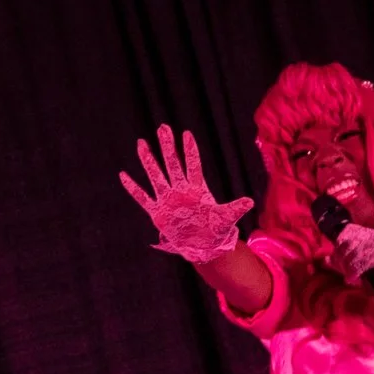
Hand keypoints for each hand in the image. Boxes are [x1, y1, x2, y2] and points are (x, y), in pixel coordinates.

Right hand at [120, 124, 252, 263]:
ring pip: (156, 176)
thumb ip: (235, 208)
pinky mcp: (158, 212)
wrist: (204, 246)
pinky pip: (143, 198)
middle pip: (173, 164)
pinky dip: (133, 188)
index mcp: (198, 189)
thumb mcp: (227, 218)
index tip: (186, 134)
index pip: (193, 165)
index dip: (190, 151)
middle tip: (163, 128)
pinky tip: (123, 175)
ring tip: (141, 143)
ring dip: (149, 161)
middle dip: (168, 147)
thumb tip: (250, 202)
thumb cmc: (216, 230)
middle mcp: (181, 190)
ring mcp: (168, 199)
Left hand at [331, 223, 373, 282]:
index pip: (349, 230)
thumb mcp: (359, 268)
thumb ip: (343, 263)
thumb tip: (325, 259)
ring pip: (354, 250)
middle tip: (344, 272)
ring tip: (350, 277)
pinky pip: (363, 260)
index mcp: (372, 235)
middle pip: (348, 240)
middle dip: (341, 258)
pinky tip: (354, 278)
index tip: (337, 259)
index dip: (340, 243)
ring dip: (348, 266)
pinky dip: (355, 270)